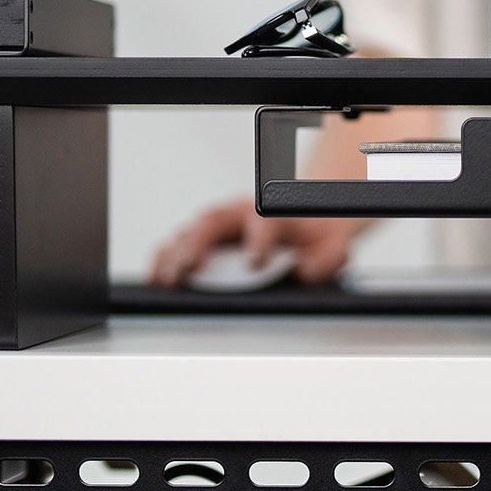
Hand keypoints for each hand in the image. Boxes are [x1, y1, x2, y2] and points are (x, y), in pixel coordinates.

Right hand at [149, 198, 366, 287]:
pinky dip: (165, 258)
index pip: (264, 221)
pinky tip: (156, 277)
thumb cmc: (317, 235)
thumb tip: (305, 273)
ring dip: (175, 255)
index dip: (259, 240)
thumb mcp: (333, 247)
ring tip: (166, 278)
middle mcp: (241, 211)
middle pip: (214, 223)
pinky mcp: (206, 235)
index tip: (256, 262)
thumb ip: (327, 259)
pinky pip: (179, 242)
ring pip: (191, 231)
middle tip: (189, 268)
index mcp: (274, 212)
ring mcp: (220, 222)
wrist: (308, 219)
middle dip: (199, 245)